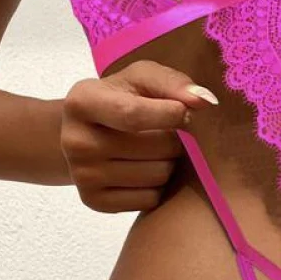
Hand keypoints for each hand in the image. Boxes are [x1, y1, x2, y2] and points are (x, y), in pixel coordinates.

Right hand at [60, 60, 217, 212]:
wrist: (85, 132)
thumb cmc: (120, 98)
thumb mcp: (141, 78)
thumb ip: (173, 82)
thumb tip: (205, 101)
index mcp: (82, 102)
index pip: (135, 115)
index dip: (172, 115)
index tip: (185, 112)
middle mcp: (75, 141)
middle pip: (156, 148)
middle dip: (175, 139)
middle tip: (167, 133)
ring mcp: (82, 175)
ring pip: (158, 175)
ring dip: (169, 163)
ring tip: (156, 150)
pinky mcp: (94, 201)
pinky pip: (150, 199)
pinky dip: (158, 186)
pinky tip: (145, 169)